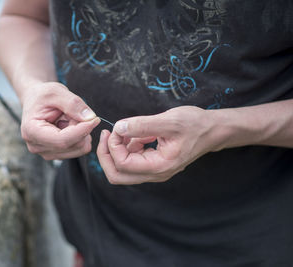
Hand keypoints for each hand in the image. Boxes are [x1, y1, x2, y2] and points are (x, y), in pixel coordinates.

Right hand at [20, 82, 99, 159]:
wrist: (35, 100)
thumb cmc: (42, 95)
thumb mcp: (56, 91)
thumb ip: (73, 104)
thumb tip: (90, 118)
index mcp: (31, 131)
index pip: (62, 140)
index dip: (81, 131)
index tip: (95, 119)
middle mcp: (36, 146)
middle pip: (72, 145)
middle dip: (82, 128)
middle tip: (76, 112)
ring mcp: (46, 152)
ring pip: (78, 148)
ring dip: (81, 132)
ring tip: (69, 118)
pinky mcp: (56, 154)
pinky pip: (79, 148)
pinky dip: (80, 136)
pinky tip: (69, 125)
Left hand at [97, 106, 218, 183]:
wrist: (212, 130)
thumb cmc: (195, 125)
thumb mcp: (169, 121)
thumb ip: (142, 125)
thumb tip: (118, 128)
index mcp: (159, 166)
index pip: (122, 164)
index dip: (113, 146)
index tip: (115, 128)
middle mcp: (155, 174)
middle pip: (117, 175)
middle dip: (106, 155)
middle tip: (107, 135)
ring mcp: (154, 171)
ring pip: (122, 169)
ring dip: (117, 150)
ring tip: (126, 130)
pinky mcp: (153, 164)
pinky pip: (132, 160)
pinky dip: (127, 147)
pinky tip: (137, 133)